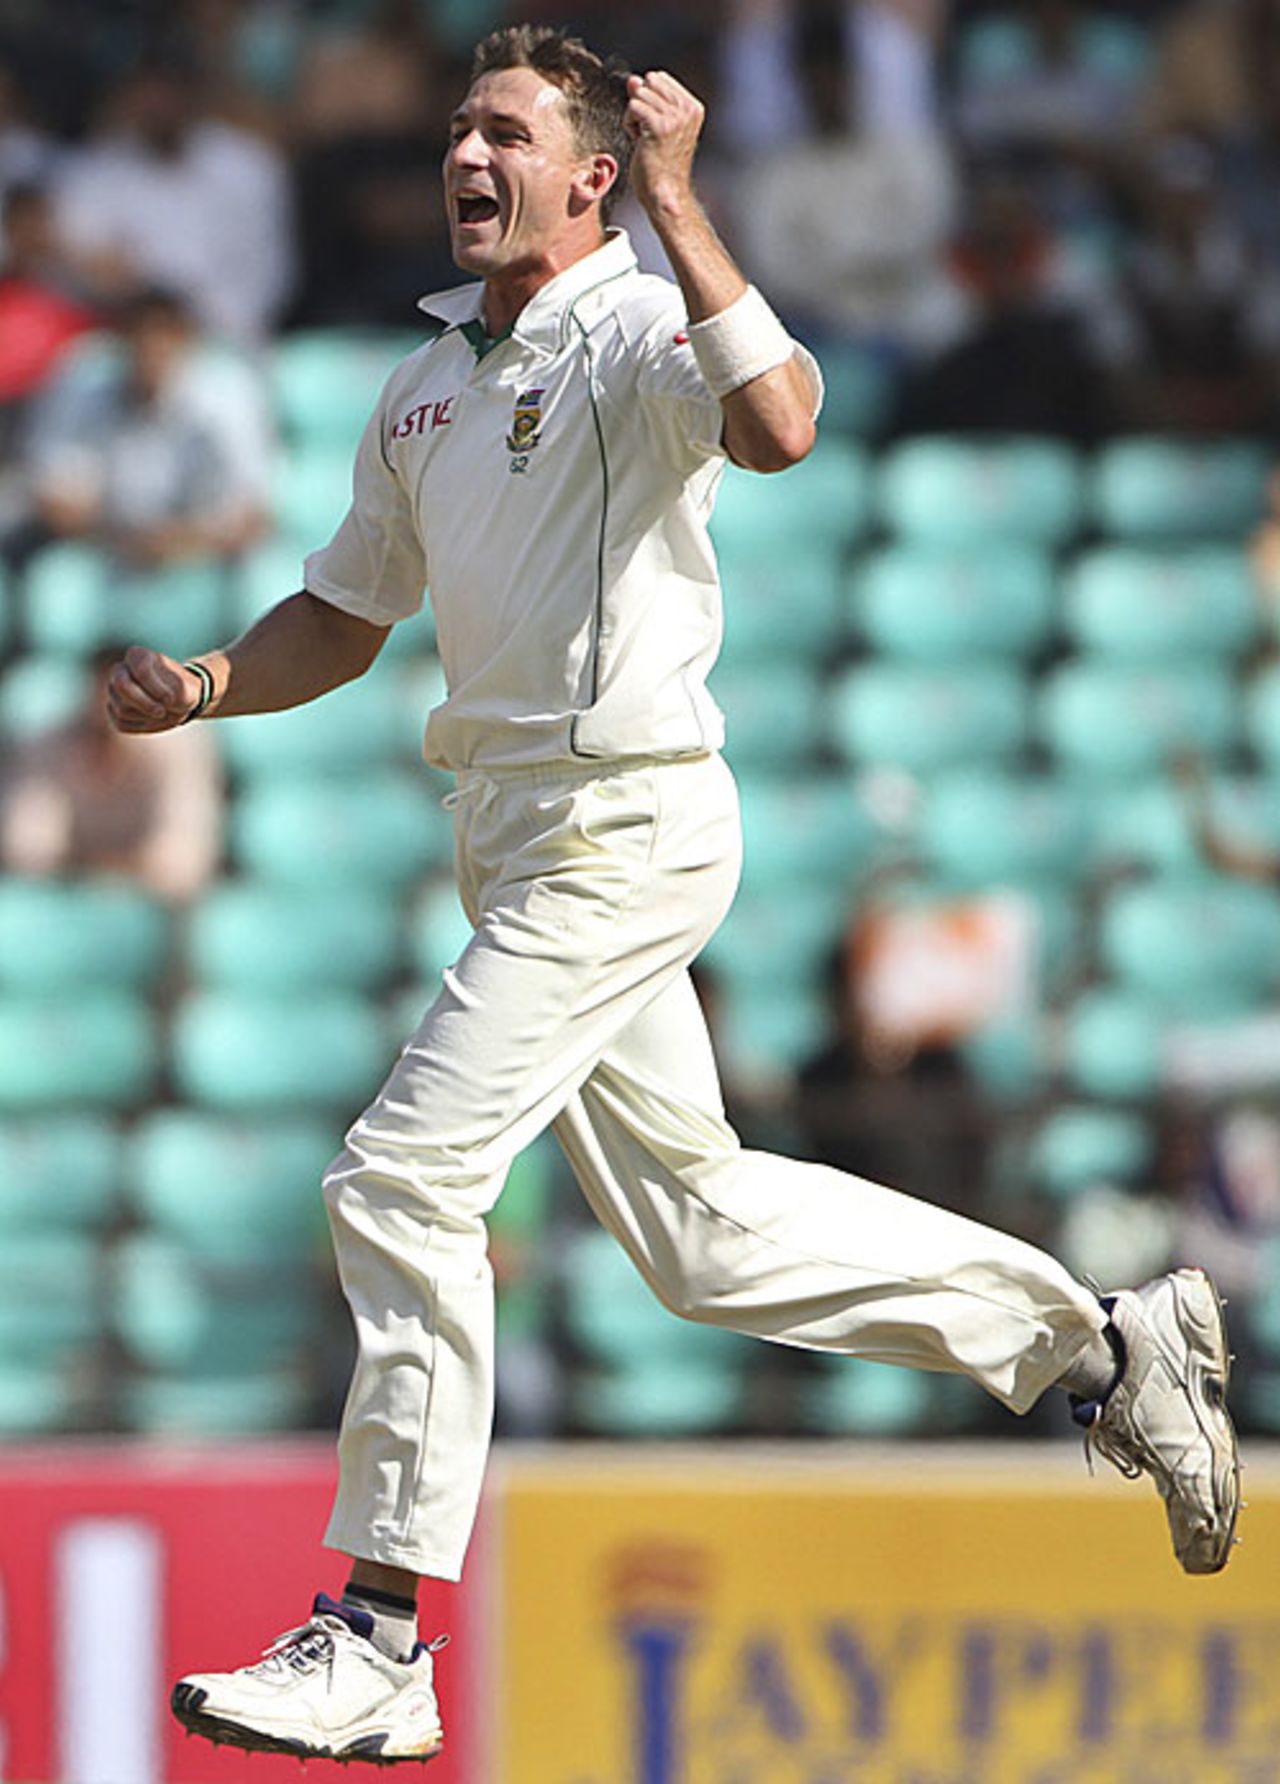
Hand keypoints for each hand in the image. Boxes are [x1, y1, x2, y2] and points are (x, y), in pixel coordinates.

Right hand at [105, 645, 203, 732]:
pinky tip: (151, 719)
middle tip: (161, 712)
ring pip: (122, 708)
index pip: (141, 670)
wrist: (176, 702)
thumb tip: (163, 702)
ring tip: (160, 713)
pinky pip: (120, 723)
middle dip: (143, 703)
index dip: (156, 688)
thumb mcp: (185, 689)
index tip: (170, 698)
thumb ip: (176, 692)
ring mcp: (113, 690)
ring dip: (146, 716)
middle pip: (121, 685)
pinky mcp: (112, 710)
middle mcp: (119, 670)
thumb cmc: (180, 691)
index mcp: (137, 655)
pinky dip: (139, 725)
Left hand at [624, 71, 704, 218]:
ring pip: (639, 94)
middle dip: (641, 106)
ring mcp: (675, 117)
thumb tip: (632, 79)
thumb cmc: (659, 162)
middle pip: (648, 83)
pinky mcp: (659, 125)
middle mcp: (687, 109)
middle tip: (650, 133)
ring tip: (646, 140)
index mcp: (693, 107)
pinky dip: (629, 125)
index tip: (657, 127)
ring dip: (634, 117)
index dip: (650, 101)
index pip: (659, 78)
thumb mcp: (655, 123)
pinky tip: (639, 142)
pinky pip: (633, 107)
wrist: (664, 193)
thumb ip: (646, 98)